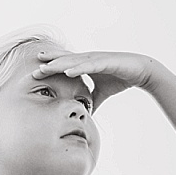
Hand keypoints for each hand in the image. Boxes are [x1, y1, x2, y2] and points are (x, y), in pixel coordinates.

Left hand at [31, 48, 157, 110]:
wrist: (142, 72)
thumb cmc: (121, 78)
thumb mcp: (102, 92)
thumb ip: (92, 100)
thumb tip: (85, 114)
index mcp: (85, 64)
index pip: (64, 65)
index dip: (50, 67)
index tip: (35, 73)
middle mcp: (88, 59)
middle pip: (64, 61)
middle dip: (48, 64)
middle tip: (33, 70)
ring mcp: (96, 59)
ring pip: (73, 61)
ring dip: (58, 64)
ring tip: (44, 68)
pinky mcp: (106, 61)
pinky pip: (89, 65)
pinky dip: (78, 67)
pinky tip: (67, 71)